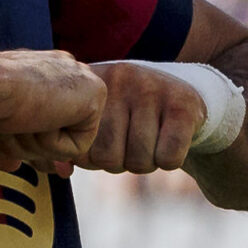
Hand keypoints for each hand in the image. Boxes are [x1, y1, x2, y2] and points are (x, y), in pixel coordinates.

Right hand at [0, 50, 104, 169]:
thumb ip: (4, 145)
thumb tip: (15, 165)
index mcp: (39, 72)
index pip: (51, 118)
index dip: (33, 142)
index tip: (9, 138)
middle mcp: (63, 71)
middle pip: (59, 133)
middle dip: (31, 145)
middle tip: (8, 125)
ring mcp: (81, 79)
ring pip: (66, 142)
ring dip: (37, 144)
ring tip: (18, 119)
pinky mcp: (95, 94)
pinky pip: (78, 146)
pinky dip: (52, 145)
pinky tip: (37, 118)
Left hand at [75, 61, 207, 174]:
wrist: (184, 95)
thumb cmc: (129, 115)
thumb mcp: (98, 119)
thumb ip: (73, 144)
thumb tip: (63, 169)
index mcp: (92, 83)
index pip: (78, 146)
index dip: (91, 158)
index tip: (103, 146)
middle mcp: (120, 78)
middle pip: (107, 157)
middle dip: (118, 163)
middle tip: (129, 146)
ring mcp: (152, 88)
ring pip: (139, 161)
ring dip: (145, 163)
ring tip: (148, 143)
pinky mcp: (183, 105)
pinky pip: (168, 158)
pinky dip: (169, 161)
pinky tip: (169, 142)